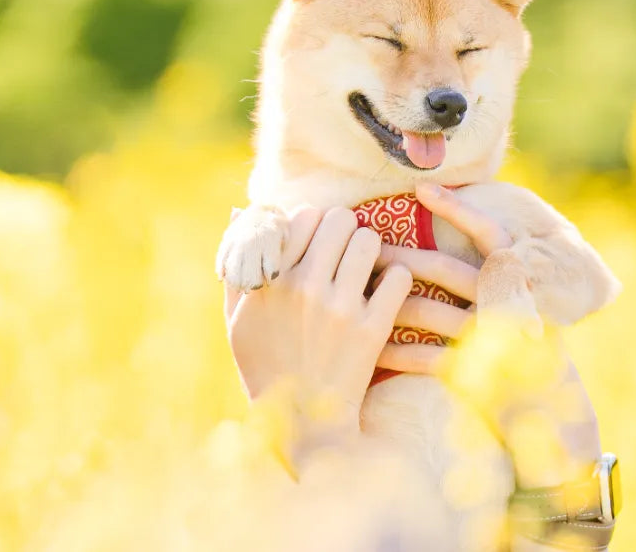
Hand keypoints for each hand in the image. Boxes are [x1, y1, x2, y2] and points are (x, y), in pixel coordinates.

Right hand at [223, 204, 473, 468]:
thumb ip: (236, 267)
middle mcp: (304, 288)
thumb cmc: (265, 366)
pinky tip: (384, 292)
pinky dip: (396, 279)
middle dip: (344, 230)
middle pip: (340, 219)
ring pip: (370, 240)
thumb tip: (242, 213)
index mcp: (269, 282)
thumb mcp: (237, 320)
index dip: (313, 222)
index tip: (315, 239)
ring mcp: (341, 307)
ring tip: (363, 268)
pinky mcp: (373, 328)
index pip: (303, 215)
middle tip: (343, 250)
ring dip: (369, 250)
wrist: (303, 422)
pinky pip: (398, 275)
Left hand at [379, 184, 601, 487]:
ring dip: (390, 303)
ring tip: (358, 292)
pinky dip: (398, 351)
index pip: (487, 233)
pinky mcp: (476, 369)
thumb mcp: (512, 292)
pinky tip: (375, 347)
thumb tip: (446, 226)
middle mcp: (502, 301)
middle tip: (366, 246)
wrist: (542, 396)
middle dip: (401, 257)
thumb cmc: (518, 335)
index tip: (422, 189)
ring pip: (431, 311)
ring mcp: (488, 336)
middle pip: (444, 269)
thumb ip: (489, 262)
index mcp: (512, 277)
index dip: (458, 209)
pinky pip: (427, 356)